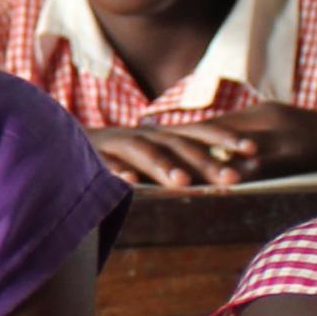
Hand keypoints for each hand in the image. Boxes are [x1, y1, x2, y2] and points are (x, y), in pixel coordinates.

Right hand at [87, 120, 263, 188]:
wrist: (62, 141)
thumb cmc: (120, 156)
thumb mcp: (155, 156)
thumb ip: (183, 163)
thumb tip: (230, 174)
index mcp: (163, 134)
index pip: (201, 132)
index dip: (227, 138)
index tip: (254, 150)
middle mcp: (144, 135)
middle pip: (179, 145)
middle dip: (206, 161)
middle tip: (231, 179)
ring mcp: (116, 144)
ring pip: (144, 152)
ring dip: (164, 166)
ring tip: (183, 183)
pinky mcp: (90, 156)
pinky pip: (103, 164)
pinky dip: (115, 171)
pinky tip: (127, 182)